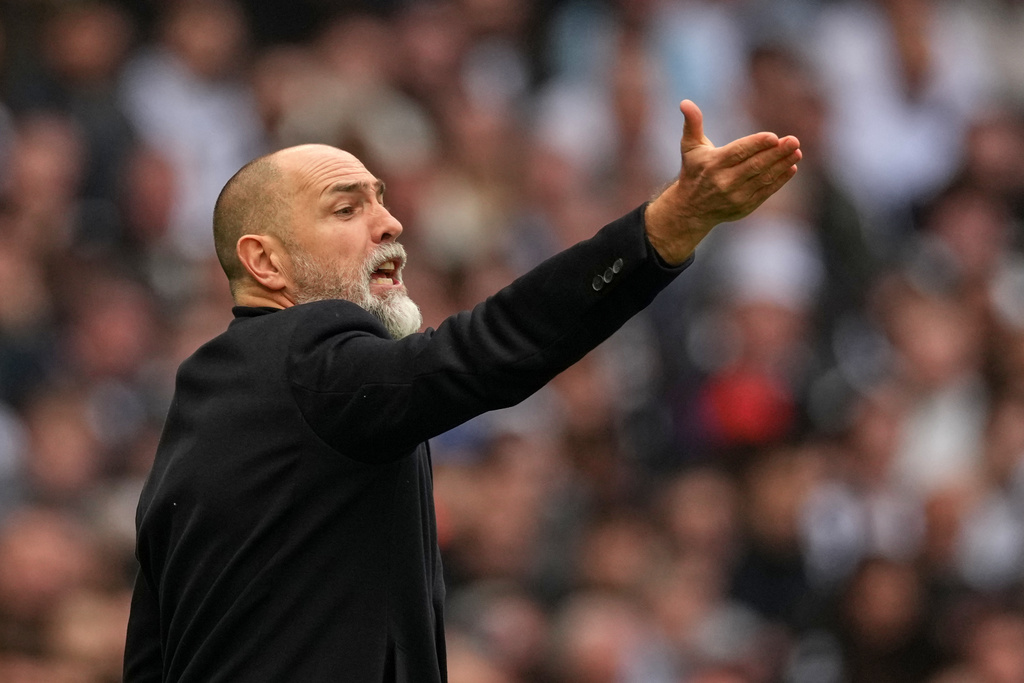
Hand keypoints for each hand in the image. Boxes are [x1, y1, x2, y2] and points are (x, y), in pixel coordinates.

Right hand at [645, 100, 801, 264]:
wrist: (690, 209)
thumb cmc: (693, 171)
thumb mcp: (689, 147)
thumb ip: (692, 124)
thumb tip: (685, 102)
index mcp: (712, 164)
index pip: (738, 152)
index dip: (756, 144)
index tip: (773, 137)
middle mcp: (724, 182)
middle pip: (754, 166)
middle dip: (776, 153)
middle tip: (794, 140)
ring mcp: (735, 196)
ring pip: (763, 178)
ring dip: (782, 165)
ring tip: (797, 152)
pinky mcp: (745, 207)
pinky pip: (765, 192)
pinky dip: (780, 180)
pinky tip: (791, 167)